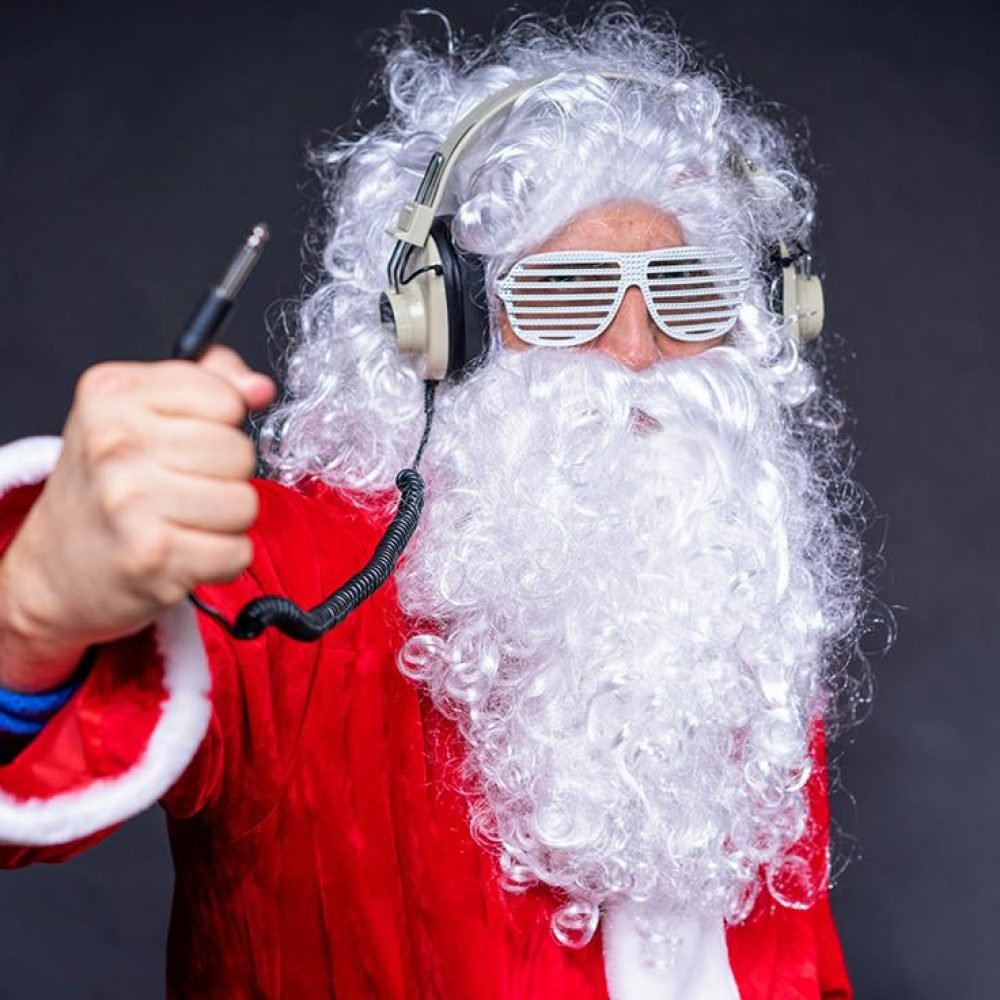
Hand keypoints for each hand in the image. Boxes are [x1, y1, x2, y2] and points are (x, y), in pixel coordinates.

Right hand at [0, 345, 275, 690]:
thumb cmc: (107, 483)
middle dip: (227, 475)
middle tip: (185, 485)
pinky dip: (222, 558)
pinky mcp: (153, 555)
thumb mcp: (139, 410)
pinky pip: (237, 551)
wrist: (57, 564)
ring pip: (244, 504)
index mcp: (112, 394)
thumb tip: (259, 388)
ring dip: (227, 520)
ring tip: (186, 518)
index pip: (225, 398)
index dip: (223, 423)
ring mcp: (131, 501)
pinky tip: (186, 550)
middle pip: (240, 453)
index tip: (192, 438)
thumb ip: (209, 382)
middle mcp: (116, 444)